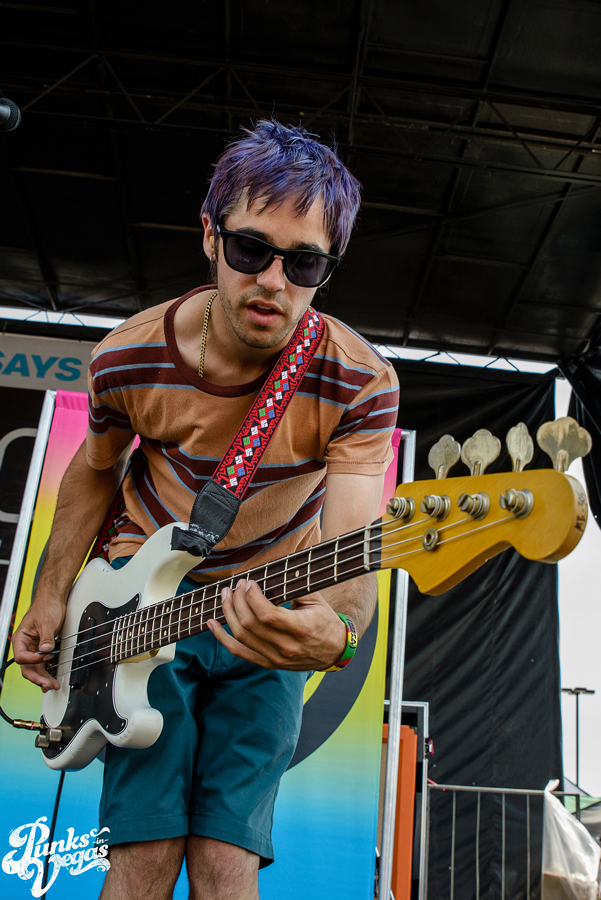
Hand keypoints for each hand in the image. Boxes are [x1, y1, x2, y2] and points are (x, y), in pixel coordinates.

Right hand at [12, 596, 65, 691]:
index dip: (32, 660)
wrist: (54, 600)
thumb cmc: (46, 607)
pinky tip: (50, 680)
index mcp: (21, 639)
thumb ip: (46, 637)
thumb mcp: (46, 622)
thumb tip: (45, 650)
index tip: (44, 657)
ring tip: (52, 686)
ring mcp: (33, 649)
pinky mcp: (42, 649)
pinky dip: (46, 672)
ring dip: (43, 678)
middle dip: (37, 677)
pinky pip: (42, 664)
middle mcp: (25, 646)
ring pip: (35, 668)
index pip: (21, 656)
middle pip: (27, 667)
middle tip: (48, 684)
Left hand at [207, 579, 347, 670]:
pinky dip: (222, 638)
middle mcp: (287, 647)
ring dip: (228, 613)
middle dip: (238, 600)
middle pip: (250, 624)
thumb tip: (270, 570)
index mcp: (301, 629)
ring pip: (242, 637)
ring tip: (225, 595)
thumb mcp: (316, 599)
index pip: (268, 615)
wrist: (334, 650)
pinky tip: (211, 623)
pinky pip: (239, 652)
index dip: (252, 597)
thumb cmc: (324, 620)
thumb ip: (295, 586)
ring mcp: (276, 658)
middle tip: (237, 585)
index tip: (249, 583)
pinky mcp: (268, 664)